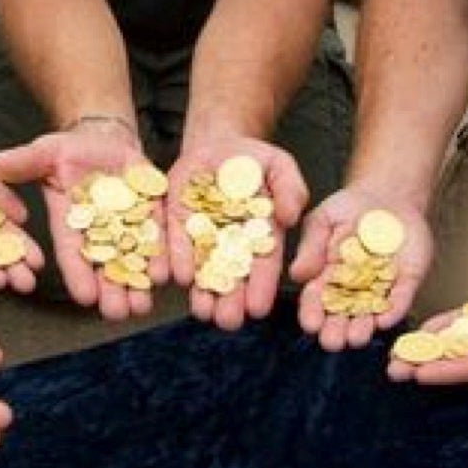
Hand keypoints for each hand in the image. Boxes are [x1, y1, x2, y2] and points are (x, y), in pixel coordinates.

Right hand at [0, 118, 165, 321]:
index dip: (78, 275)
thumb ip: (26, 161)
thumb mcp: (47, 152)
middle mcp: (97, 234)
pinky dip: (161, 258)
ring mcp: (125, 228)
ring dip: (138, 285)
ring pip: (132, 262)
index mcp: (69, 224)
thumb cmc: (71, 150)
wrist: (106, 140)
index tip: (85, 297)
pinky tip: (166, 276)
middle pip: (103, 268)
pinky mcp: (151, 218)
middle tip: (117, 313)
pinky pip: (157, 241)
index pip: (72, 253)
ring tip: (142, 305)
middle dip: (111, 292)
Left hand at [164, 135, 308, 331]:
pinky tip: (178, 278)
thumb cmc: (255, 160)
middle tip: (229, 321)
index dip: (261, 287)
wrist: (217, 146)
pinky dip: (177, 260)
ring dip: (203, 292)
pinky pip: (177, 245)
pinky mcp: (179, 225)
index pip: (264, 265)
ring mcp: (204, 237)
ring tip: (203, 311)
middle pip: (233, 277)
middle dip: (230, 301)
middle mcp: (232, 245)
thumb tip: (290, 217)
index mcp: (262, 235)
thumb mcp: (280, 167)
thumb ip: (290, 190)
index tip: (259, 308)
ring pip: (204, 270)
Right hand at [289, 185, 430, 349]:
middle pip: (343, 313)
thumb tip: (296, 274)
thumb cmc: (350, 205)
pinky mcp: (406, 281)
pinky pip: (400, 298)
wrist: (387, 194)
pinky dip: (394, 310)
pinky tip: (385, 320)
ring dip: (363, 327)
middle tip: (332, 341)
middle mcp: (353, 287)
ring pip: (370, 312)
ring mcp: (380, 286)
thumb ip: (311, 246)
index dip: (313, 312)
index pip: (318, 299)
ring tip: (356, 338)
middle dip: (337, 329)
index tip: (310, 324)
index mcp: (328, 275)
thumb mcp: (323, 220)